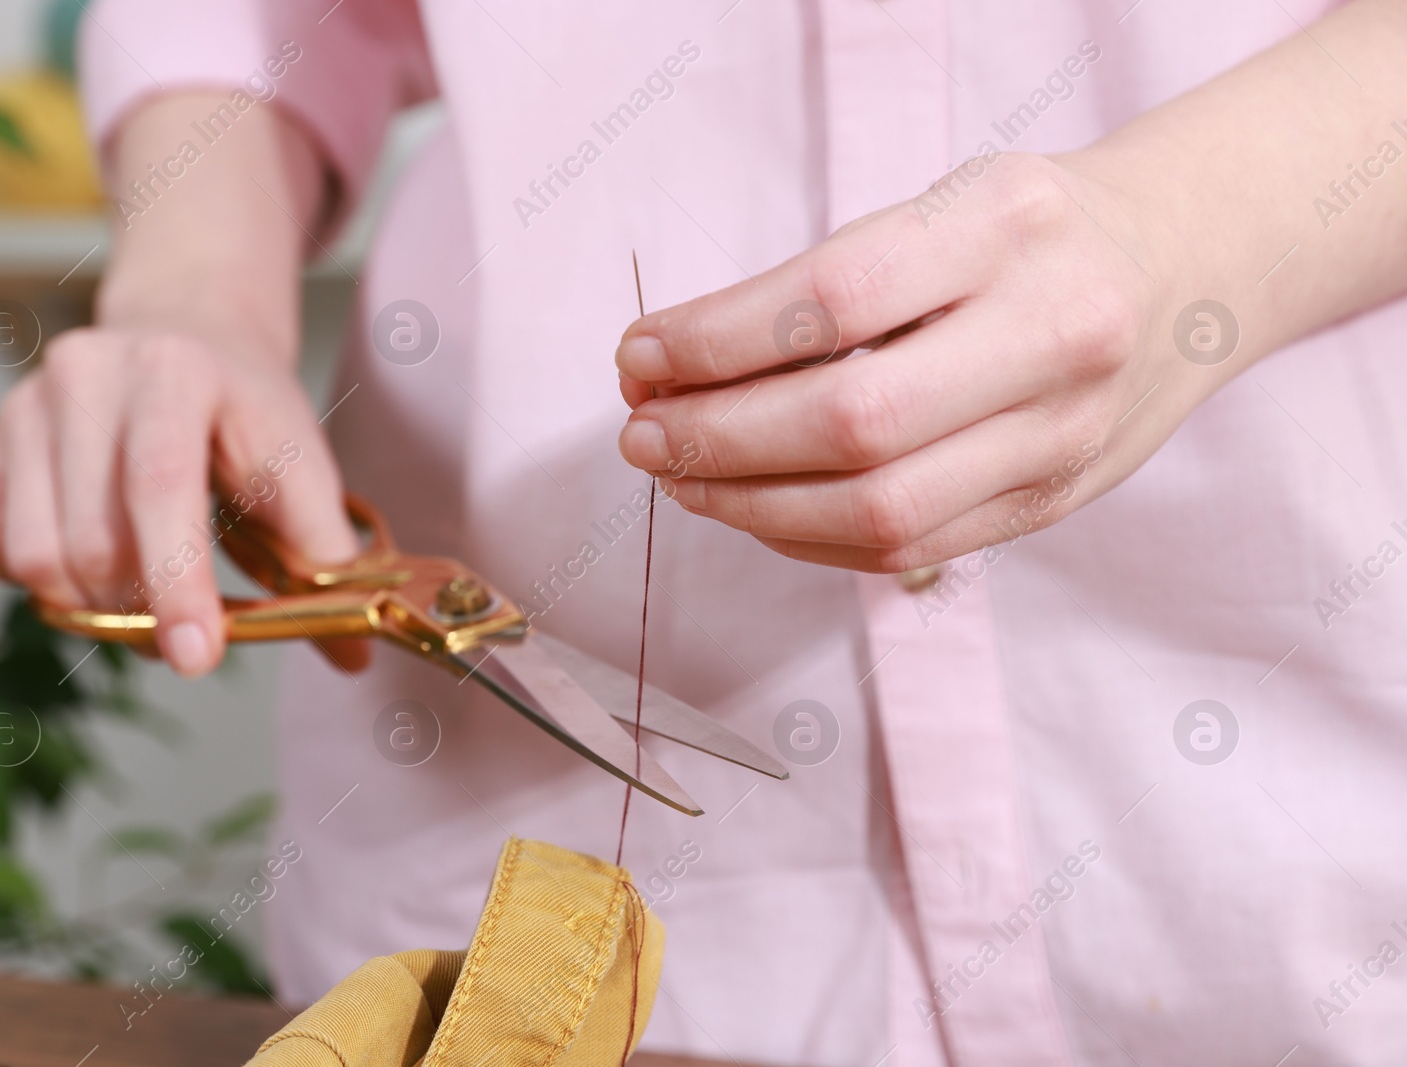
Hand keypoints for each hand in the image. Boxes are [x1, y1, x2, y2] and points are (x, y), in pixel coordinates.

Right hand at [0, 326, 360, 675]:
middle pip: (91, 540)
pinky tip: (79, 556)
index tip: (198, 657)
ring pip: (31, 557)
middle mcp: (84, 375)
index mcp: (174, 370)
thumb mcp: (300, 460)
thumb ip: (325, 551)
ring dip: (89, 607)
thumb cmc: (245, 411)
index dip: (177, 581)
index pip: (161, 487)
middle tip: (186, 633)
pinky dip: (25, 580)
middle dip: (143, 614)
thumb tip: (352, 647)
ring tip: (142, 597)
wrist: (184, 336)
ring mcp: (21, 405)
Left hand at [616, 153, 1216, 572]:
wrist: (1187, 272)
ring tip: (682, 477)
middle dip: (717, 441)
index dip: (714, 343)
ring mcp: (1063, 434)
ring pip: (877, 510)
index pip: (832, 300)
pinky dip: (805, 538)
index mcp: (1010, 228)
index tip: (639, 358)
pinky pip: (905, 548)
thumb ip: (826, 284)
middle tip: (642, 436)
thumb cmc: (1030, 234)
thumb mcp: (945, 206)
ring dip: (748, 505)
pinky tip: (753, 508)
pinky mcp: (1053, 503)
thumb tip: (669, 367)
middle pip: (852, 425)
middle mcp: (1053, 333)